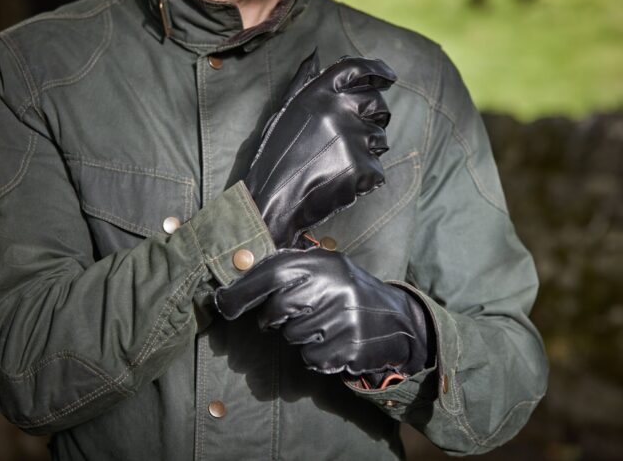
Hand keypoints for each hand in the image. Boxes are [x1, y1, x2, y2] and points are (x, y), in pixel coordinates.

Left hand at [214, 248, 430, 376]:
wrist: (399, 321)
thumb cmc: (349, 293)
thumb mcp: (326, 268)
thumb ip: (289, 269)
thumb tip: (238, 276)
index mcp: (324, 263)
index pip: (272, 274)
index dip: (242, 292)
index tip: (224, 304)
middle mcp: (334, 287)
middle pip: (277, 310)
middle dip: (274, 319)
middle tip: (288, 317)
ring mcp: (344, 319)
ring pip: (293, 337)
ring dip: (300, 337)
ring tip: (324, 326)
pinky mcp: (349, 348)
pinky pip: (311, 359)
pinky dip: (316, 356)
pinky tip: (334, 343)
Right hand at [245, 50, 395, 247]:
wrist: (272, 200)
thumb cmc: (277, 156)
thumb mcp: (286, 111)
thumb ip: (303, 81)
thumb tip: (315, 54)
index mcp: (318, 93)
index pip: (358, 69)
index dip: (378, 71)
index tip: (390, 77)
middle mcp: (338, 109)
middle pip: (377, 103)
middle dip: (374, 116)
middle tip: (355, 136)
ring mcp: (352, 138)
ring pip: (380, 138)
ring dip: (367, 150)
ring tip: (337, 163)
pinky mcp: (362, 167)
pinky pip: (378, 169)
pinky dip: (365, 178)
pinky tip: (341, 182)